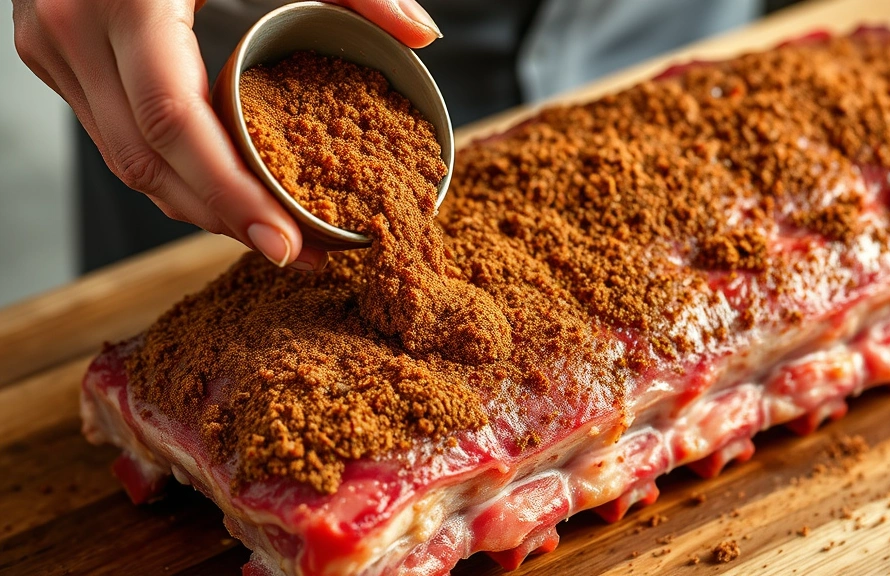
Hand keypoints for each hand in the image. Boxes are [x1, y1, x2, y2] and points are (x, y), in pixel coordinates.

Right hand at [13, 0, 440, 269]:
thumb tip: (423, 35)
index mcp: (129, 0)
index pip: (177, 122)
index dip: (233, 195)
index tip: (287, 244)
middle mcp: (74, 31)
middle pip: (151, 163)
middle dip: (226, 219)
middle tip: (296, 254)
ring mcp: (53, 49)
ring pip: (128, 164)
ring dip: (199, 207)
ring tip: (271, 233)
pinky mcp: (52, 59)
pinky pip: (116, 139)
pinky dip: (173, 173)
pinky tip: (225, 193)